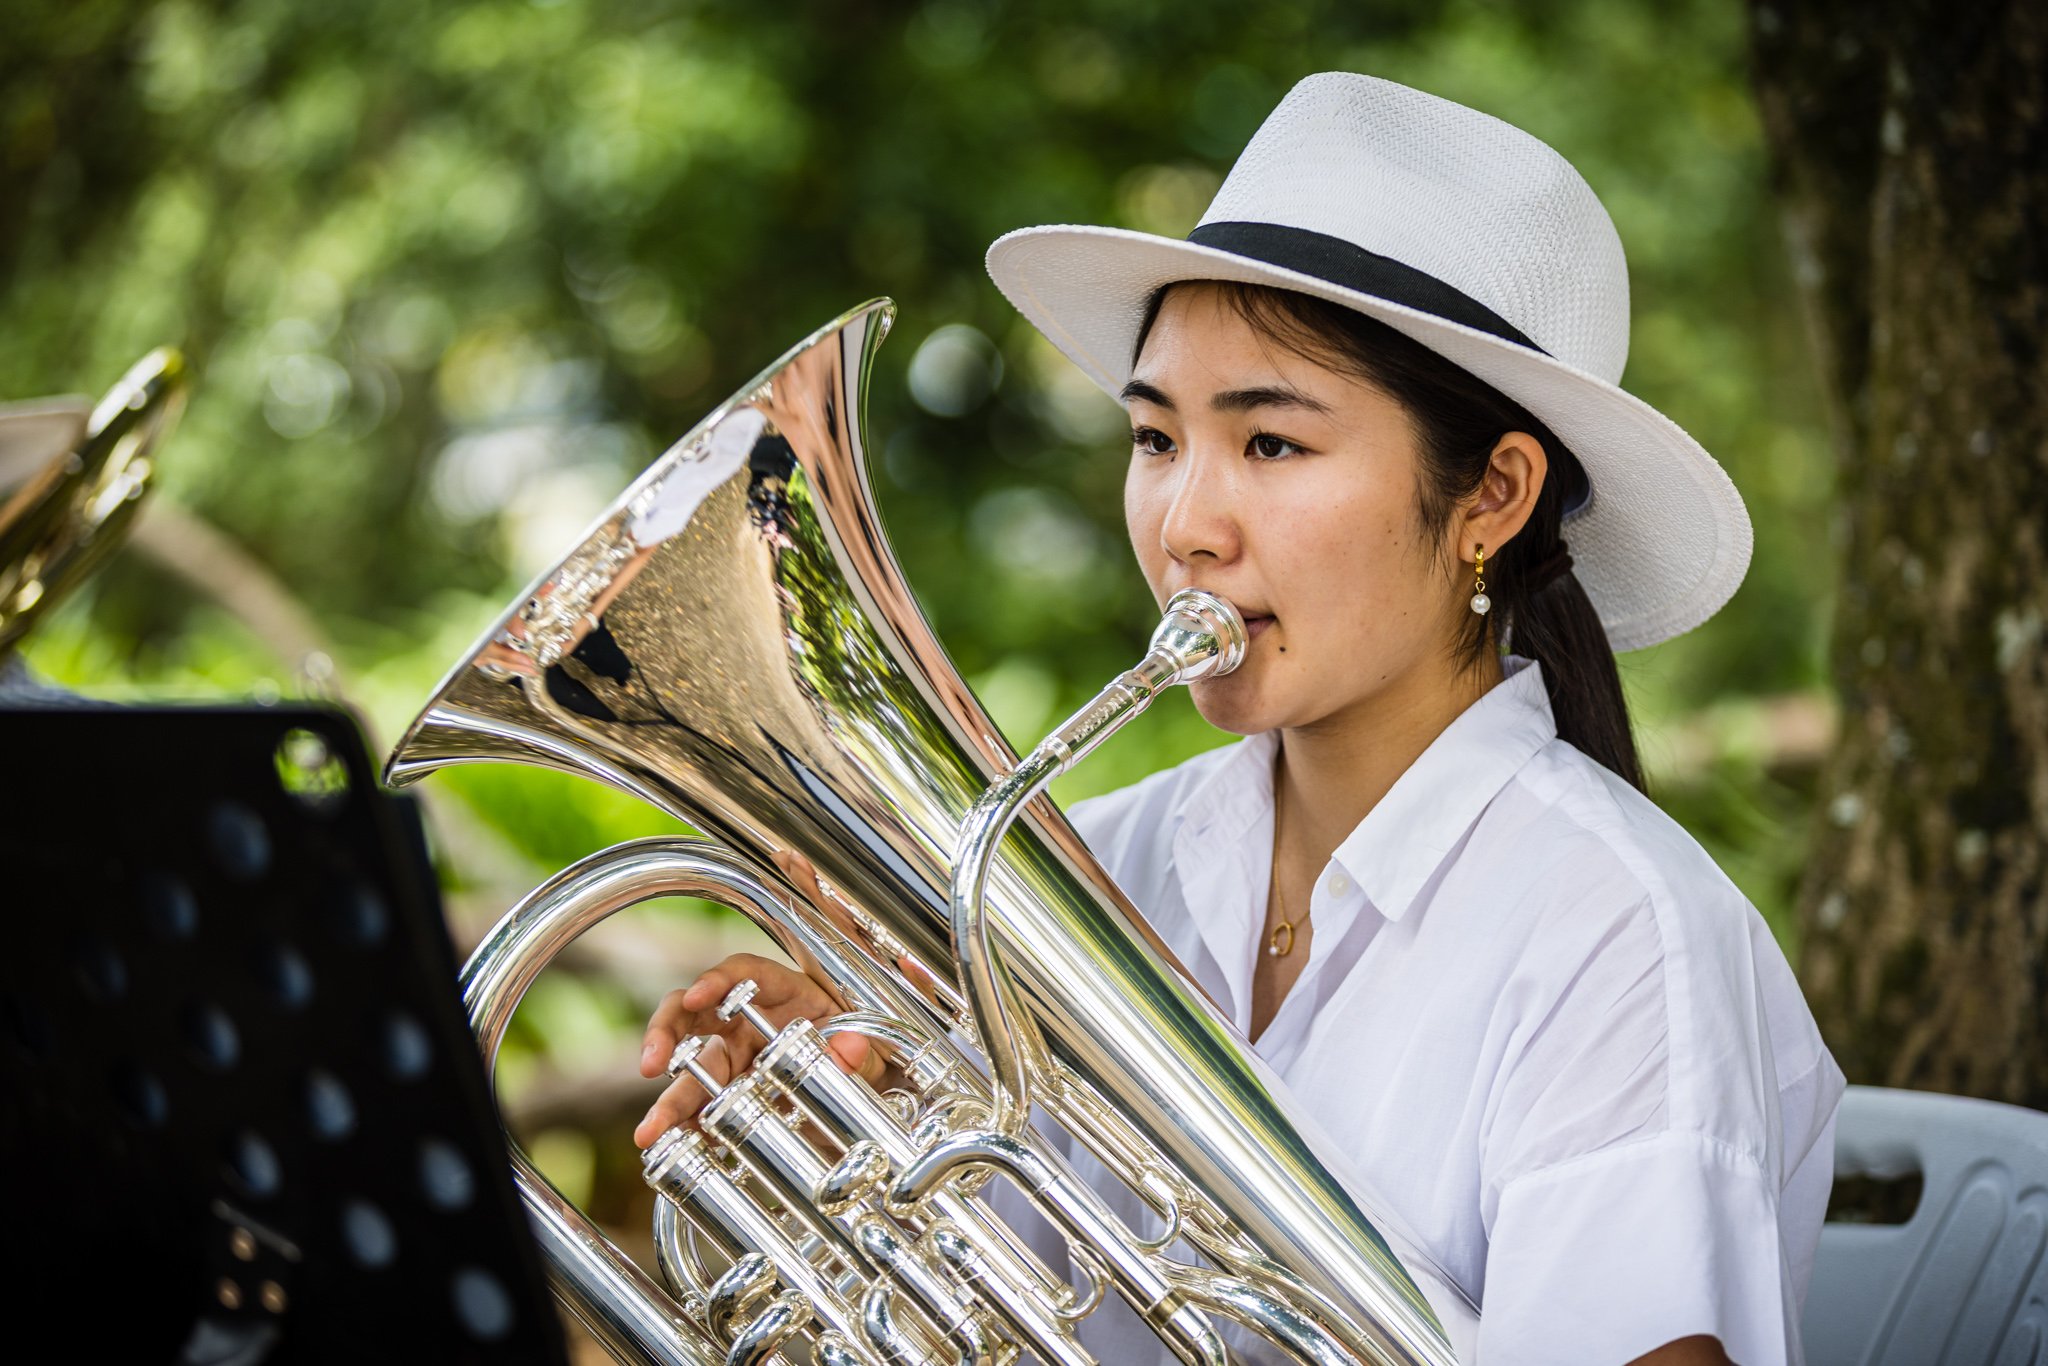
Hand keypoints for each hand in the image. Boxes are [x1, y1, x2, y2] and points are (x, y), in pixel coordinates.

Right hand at [634, 953, 886, 1147]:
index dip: (718, 980)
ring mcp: (738, 1060)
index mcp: (787, 995)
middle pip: (697, 1017)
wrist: (877, 1096)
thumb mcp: (875, 1054)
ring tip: (650, 1131)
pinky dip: (686, 1128)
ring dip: (669, 1098)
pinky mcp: (733, 1096)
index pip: (744, 972)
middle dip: (667, 1035)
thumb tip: (851, 1048)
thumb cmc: (870, 1059)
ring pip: (690, 1069)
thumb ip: (862, 1053)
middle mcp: (752, 1022)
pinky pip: (703, 1107)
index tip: (697, 997)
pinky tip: (670, 1150)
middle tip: (651, 1063)